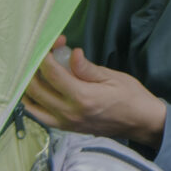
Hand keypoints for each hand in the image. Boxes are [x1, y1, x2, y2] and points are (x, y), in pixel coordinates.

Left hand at [24, 36, 165, 147]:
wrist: (141, 123)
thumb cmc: (131, 97)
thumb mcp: (112, 77)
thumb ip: (87, 68)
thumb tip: (73, 54)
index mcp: (83, 98)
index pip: (52, 74)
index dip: (47, 55)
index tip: (52, 43)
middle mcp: (69, 113)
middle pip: (36, 88)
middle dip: (35, 66)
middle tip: (46, 53)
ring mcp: (65, 123)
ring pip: (31, 104)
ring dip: (29, 85)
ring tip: (37, 69)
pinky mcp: (64, 128)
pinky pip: (38, 115)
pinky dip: (33, 101)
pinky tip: (38, 88)